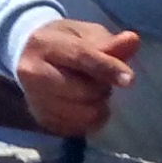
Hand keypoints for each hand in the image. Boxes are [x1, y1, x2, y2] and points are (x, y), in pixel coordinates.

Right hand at [14, 20, 139, 135]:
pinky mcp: (40, 118)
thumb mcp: (85, 34)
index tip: (129, 80)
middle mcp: (32, 72)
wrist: (29, 57)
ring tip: (93, 93)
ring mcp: (33, 98)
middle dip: (102, 87)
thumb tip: (132, 41)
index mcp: (44, 43)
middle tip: (101, 80)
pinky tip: (86, 106)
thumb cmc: (64, 42)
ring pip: (82, 113)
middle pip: (83, 91)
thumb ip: (109, 42)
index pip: (81, 57)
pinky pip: (77, 128)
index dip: (108, 68)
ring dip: (98, 105)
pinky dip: (90, 120)